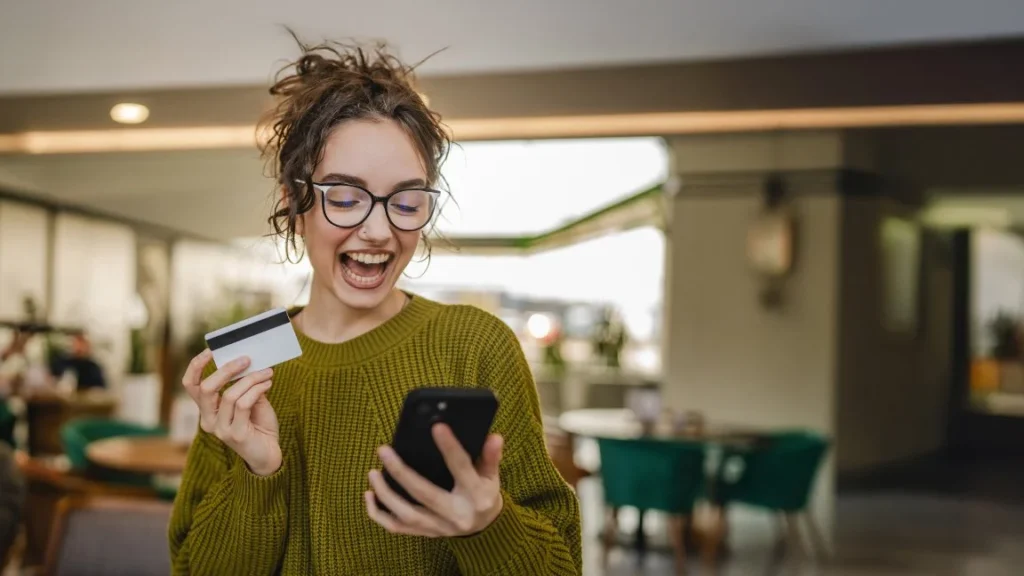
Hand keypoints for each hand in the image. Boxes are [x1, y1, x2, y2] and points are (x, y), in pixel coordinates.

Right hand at [181, 349, 280, 475]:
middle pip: (206, 388)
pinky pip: (244, 404)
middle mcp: (208, 420)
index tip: (210, 350)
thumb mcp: (250, 400)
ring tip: (267, 373)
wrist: (270, 453)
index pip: (191, 386)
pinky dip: (257, 389)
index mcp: (207, 410)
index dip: (196, 366)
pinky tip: (267, 384)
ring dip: (251, 379)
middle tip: (247, 359)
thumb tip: (246, 361)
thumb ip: (244, 384)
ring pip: (229, 395)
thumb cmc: (258, 425)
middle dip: (227, 370)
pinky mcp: (235, 435)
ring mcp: (220, 429)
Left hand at [365, 424, 503, 536]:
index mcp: (476, 496)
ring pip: (406, 514)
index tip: (437, 427)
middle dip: (401, 472)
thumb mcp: (492, 475)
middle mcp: (456, 514)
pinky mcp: (426, 533)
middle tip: (383, 450)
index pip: (461, 468)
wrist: (485, 527)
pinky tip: (369, 495)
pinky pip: (397, 528)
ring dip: (386, 494)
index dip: (450, 448)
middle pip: (424, 494)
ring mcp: (439, 527)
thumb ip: (491, 456)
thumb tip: (494, 437)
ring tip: (372, 473)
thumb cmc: (484, 493)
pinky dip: (379, 514)